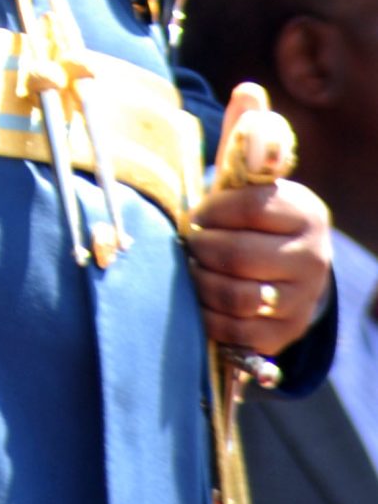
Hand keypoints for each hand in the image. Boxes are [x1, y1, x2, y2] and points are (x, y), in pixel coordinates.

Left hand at [186, 178, 333, 358]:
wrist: (292, 265)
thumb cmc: (257, 221)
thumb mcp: (255, 191)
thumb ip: (242, 177)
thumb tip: (234, 171)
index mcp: (305, 215)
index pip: (250, 209)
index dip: (212, 211)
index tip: (197, 215)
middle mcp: (312, 259)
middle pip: (240, 256)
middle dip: (201, 248)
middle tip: (190, 243)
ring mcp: (302, 300)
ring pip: (237, 297)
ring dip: (202, 282)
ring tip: (193, 268)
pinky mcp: (287, 333)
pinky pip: (237, 332)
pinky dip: (208, 317)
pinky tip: (198, 299)